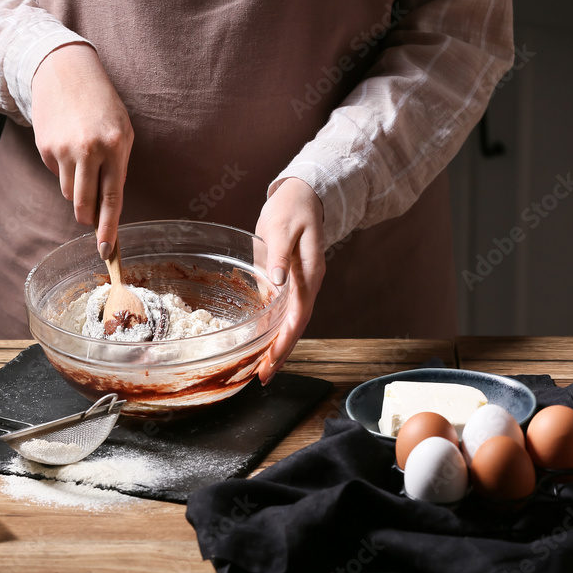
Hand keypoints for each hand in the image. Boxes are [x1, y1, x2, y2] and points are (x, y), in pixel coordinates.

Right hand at [31, 43, 133, 258]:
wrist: (64, 72)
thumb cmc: (101, 104)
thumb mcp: (121, 130)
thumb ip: (117, 167)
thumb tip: (107, 208)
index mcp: (114, 146)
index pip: (112, 199)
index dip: (109, 229)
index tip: (107, 251)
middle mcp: (89, 150)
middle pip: (83, 205)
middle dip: (87, 218)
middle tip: (90, 218)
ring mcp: (64, 150)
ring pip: (68, 193)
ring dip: (75, 188)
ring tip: (82, 160)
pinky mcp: (45, 148)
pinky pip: (56, 174)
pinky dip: (63, 168)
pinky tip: (67, 144)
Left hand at [254, 178, 325, 384]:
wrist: (302, 196)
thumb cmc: (292, 210)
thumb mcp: (282, 229)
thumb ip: (278, 256)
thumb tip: (277, 282)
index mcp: (310, 273)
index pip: (299, 315)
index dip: (285, 340)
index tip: (272, 359)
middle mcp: (309, 283)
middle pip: (296, 325)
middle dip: (281, 352)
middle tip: (263, 376)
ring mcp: (302, 284)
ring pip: (292, 321)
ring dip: (279, 345)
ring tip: (263, 368)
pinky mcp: (292, 282)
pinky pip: (285, 311)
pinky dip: (275, 329)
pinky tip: (263, 342)